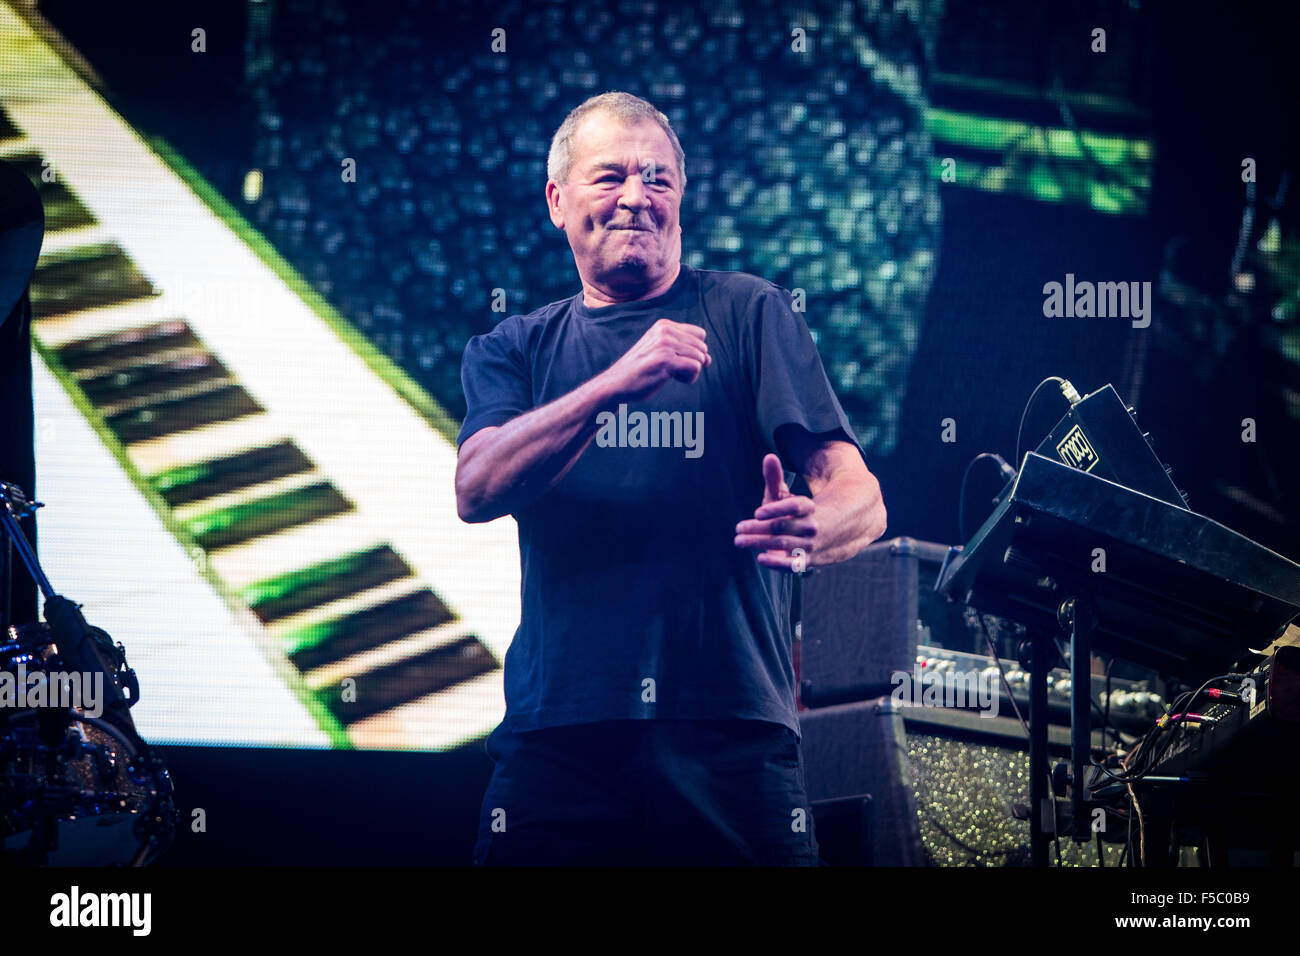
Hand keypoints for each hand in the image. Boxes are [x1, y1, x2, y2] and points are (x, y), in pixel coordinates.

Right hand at [599, 318, 709, 402]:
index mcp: (664, 325)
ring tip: (671, 375)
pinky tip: (673, 379)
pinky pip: (695, 368)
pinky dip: (688, 378)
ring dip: (690, 372)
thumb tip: (709, 359)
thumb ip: (684, 350)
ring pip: (701, 358)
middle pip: (702, 347)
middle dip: (694, 362)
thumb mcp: (660, 351)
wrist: (617, 384)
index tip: (679, 360)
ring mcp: (665, 344)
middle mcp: (665, 331)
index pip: (700, 334)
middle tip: (674, 370)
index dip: (695, 350)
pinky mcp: (666, 360)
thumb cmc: (641, 371)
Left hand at [734, 454, 817, 571]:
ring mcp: (809, 544)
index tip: (757, 512)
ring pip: (783, 543)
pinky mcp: (806, 560)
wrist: (829, 535)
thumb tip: (768, 457)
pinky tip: (760, 558)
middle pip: (782, 526)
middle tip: (738, 528)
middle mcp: (811, 526)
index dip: (777, 509)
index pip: (795, 506)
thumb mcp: (786, 496)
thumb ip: (775, 479)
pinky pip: (793, 564)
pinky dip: (777, 563)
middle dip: (758, 528)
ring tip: (740, 540)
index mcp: (808, 507)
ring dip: (759, 543)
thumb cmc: (797, 513)